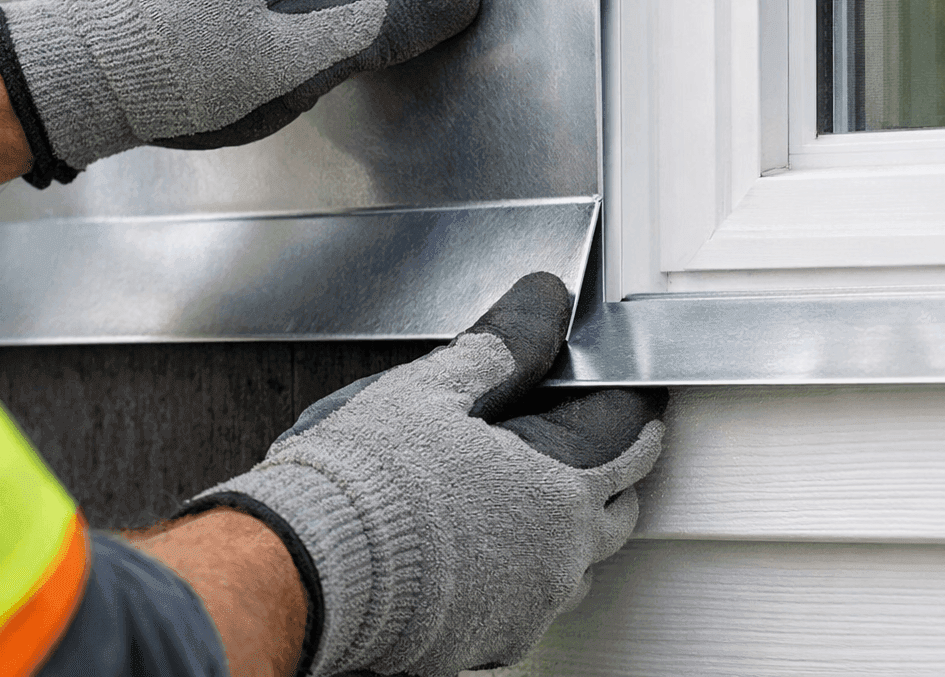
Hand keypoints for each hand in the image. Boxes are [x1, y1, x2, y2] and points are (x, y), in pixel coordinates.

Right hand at [181, 273, 666, 676]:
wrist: (306, 572)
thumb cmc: (366, 485)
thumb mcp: (436, 389)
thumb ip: (504, 344)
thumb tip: (544, 302)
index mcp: (561, 490)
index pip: (631, 441)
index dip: (637, 411)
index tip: (638, 399)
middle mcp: (558, 559)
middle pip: (618, 512)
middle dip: (615, 475)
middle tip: (606, 447)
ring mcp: (525, 609)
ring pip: (576, 567)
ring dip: (573, 532)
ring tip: (545, 500)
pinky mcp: (485, 645)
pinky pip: (528, 606)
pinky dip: (523, 575)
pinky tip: (492, 552)